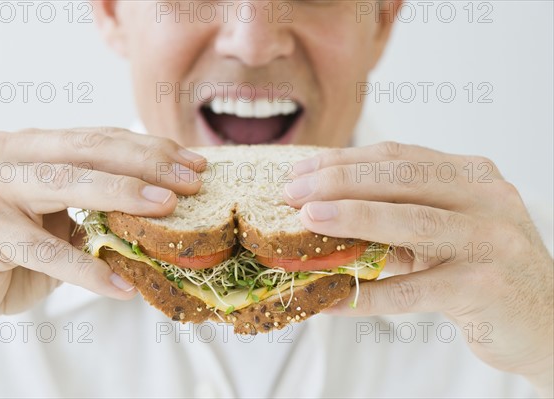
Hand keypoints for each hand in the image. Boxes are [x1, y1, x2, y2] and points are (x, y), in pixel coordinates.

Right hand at [0, 128, 205, 340]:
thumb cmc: (13, 250)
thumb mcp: (59, 220)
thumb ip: (97, 206)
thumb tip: (165, 202)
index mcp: (30, 146)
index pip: (100, 139)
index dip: (151, 149)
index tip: (194, 163)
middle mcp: (7, 155)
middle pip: (90, 150)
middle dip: (148, 164)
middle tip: (191, 182)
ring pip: (68, 184)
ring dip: (124, 195)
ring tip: (168, 209)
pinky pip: (45, 251)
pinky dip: (87, 269)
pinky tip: (122, 285)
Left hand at [283, 141, 552, 396]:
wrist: (545, 320)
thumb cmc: (482, 270)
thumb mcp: (443, 232)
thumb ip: (397, 219)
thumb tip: (325, 214)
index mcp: (471, 176)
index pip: (397, 158)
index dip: (343, 161)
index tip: (300, 171)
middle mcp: (485, 198)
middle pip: (400, 179)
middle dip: (338, 182)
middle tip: (292, 193)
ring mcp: (490, 239)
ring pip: (410, 221)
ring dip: (352, 219)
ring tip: (306, 220)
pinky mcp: (485, 286)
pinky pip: (416, 289)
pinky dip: (370, 294)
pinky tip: (333, 298)